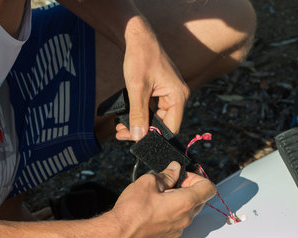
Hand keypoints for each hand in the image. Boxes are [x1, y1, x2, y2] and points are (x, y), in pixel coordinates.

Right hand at [109, 161, 215, 237]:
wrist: (119, 233)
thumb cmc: (132, 210)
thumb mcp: (149, 182)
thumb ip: (167, 175)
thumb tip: (174, 169)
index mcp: (185, 202)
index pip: (209, 188)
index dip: (198, 177)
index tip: (183, 175)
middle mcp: (186, 218)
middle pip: (200, 199)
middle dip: (189, 187)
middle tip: (171, 182)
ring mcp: (178, 229)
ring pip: (189, 210)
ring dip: (181, 199)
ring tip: (162, 194)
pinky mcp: (170, 235)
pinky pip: (179, 220)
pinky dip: (174, 211)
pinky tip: (158, 206)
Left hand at [115, 17, 189, 140]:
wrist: (138, 37)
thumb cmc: (140, 58)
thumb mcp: (137, 88)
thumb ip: (138, 114)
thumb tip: (138, 136)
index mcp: (178, 96)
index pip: (171, 128)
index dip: (154, 137)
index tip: (134, 139)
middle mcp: (177, 96)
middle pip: (163, 124)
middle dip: (143, 131)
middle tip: (121, 134)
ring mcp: (170, 94)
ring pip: (156, 118)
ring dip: (139, 123)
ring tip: (120, 128)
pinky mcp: (161, 91)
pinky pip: (152, 109)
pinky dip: (140, 114)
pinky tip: (125, 117)